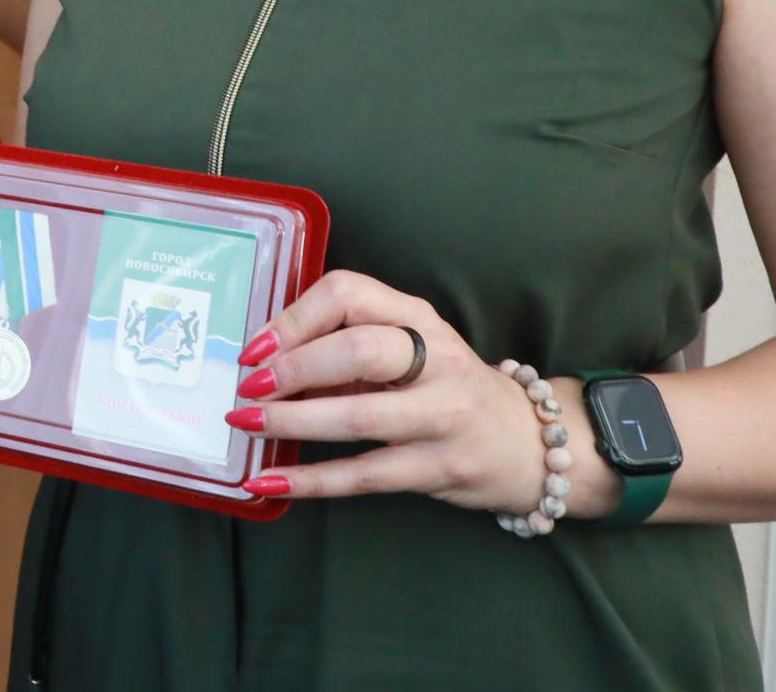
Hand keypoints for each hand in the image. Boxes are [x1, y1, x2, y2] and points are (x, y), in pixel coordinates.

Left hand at [223, 270, 617, 518]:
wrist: (528, 443)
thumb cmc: (447, 386)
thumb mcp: (410, 347)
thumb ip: (348, 344)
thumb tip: (264, 359)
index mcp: (419, 317)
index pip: (350, 294)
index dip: (294, 318)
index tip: (255, 347)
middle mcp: (438, 361)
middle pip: (357, 352)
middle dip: (292, 368)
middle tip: (249, 387)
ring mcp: (443, 417)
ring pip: (358, 418)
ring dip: (291, 422)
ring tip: (246, 425)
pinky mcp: (439, 469)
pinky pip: (363, 475)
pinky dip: (308, 480)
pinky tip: (267, 480)